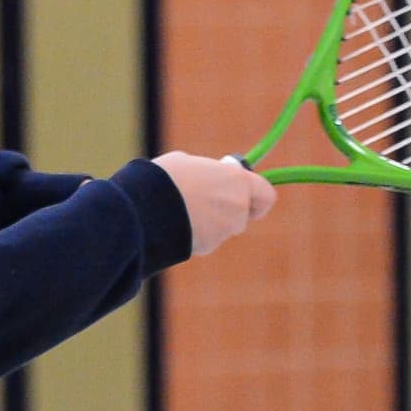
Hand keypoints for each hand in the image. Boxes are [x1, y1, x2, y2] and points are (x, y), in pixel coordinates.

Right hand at [154, 152, 275, 256]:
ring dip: (210, 223)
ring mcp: (223, 230)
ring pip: (223, 228)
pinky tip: (176, 223)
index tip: (245, 195)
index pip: (266, 195)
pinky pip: (206, 240)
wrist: (144, 206)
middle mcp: (237, 207)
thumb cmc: (164, 178)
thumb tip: (210, 178)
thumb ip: (211, 173)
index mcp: (237, 181)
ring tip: (181, 210)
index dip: (257, 197)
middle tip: (205, 202)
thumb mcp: (190, 164)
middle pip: (242, 215)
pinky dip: (195, 234)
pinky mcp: (207, 247)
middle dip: (228, 211)